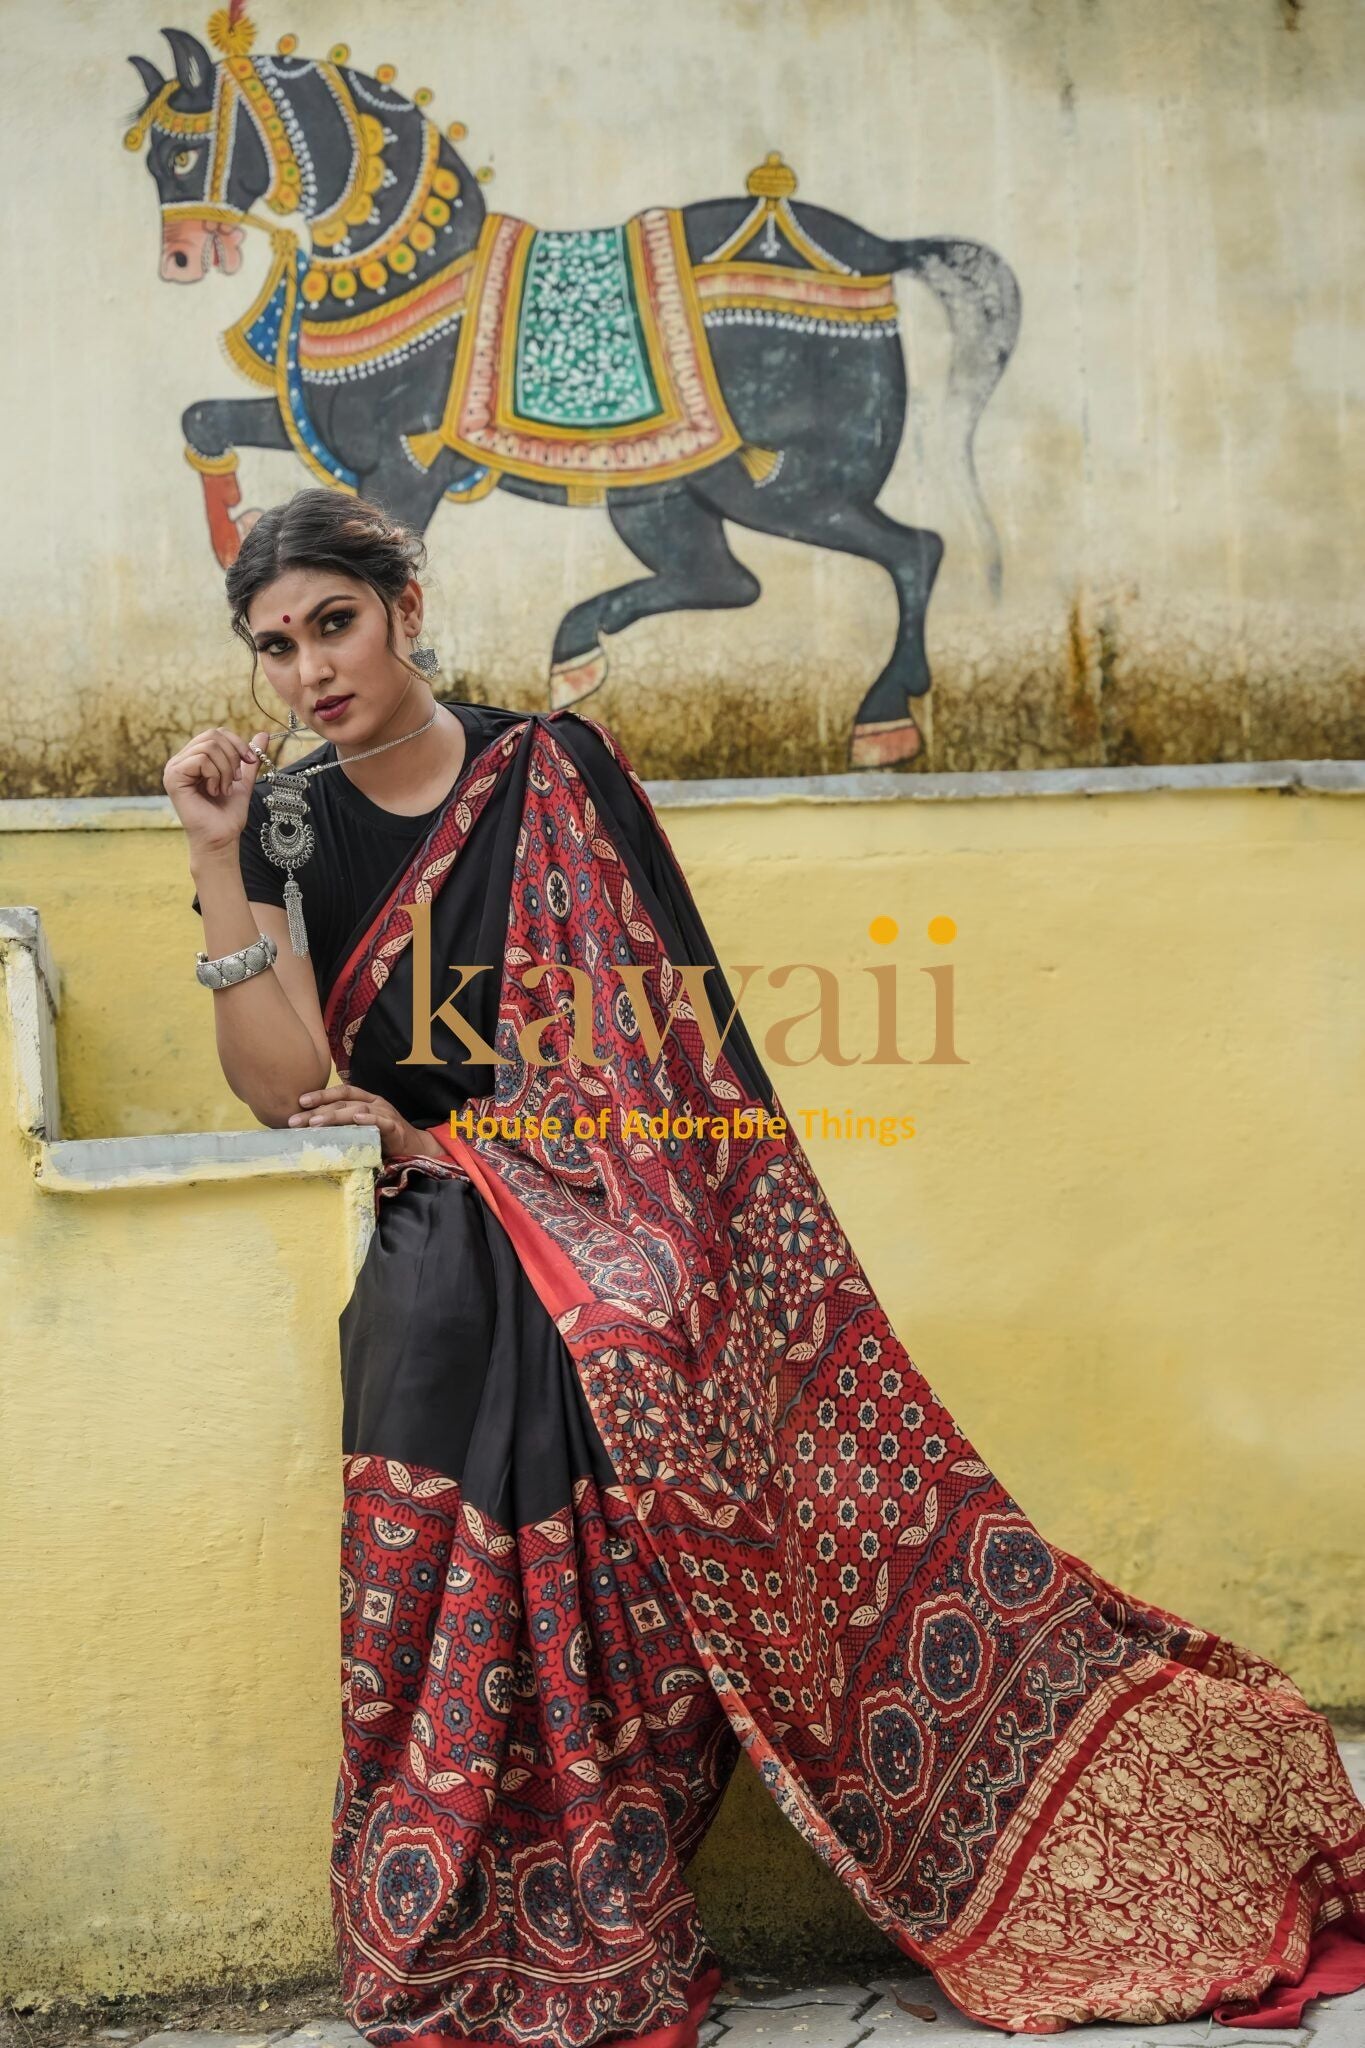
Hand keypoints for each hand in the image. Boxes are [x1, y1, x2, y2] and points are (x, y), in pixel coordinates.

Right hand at [163, 726, 270, 855]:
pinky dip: (215, 776)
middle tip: (234, 779)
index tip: (251, 762)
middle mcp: (181, 760)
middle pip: (213, 736)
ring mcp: (174, 767)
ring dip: (224, 770)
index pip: (216, 733)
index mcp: (194, 758)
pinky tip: (213, 791)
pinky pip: (201, 760)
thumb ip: (249, 757)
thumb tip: (263, 734)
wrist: (222, 837)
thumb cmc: (228, 813)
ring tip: (223, 789)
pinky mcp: (173, 777)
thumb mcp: (243, 779)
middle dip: (233, 756)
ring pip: (209, 747)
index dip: (237, 743)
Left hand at [287, 1084, 439, 1162]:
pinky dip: (368, 1119)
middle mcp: (375, 1103)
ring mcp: (386, 1114)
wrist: (416, 1149)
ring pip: (358, 1109)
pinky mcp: (396, 1129)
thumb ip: (344, 1126)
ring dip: (335, 1115)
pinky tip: (356, 1120)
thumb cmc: (385, 1139)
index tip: (299, 1102)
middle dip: (318, 1110)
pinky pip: (381, 1121)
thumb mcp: (362, 1129)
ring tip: (316, 1122)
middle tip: (296, 1120)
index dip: (321, 1094)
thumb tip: (310, 1131)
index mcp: (366, 1100)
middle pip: (343, 1102)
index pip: (342, 1092)